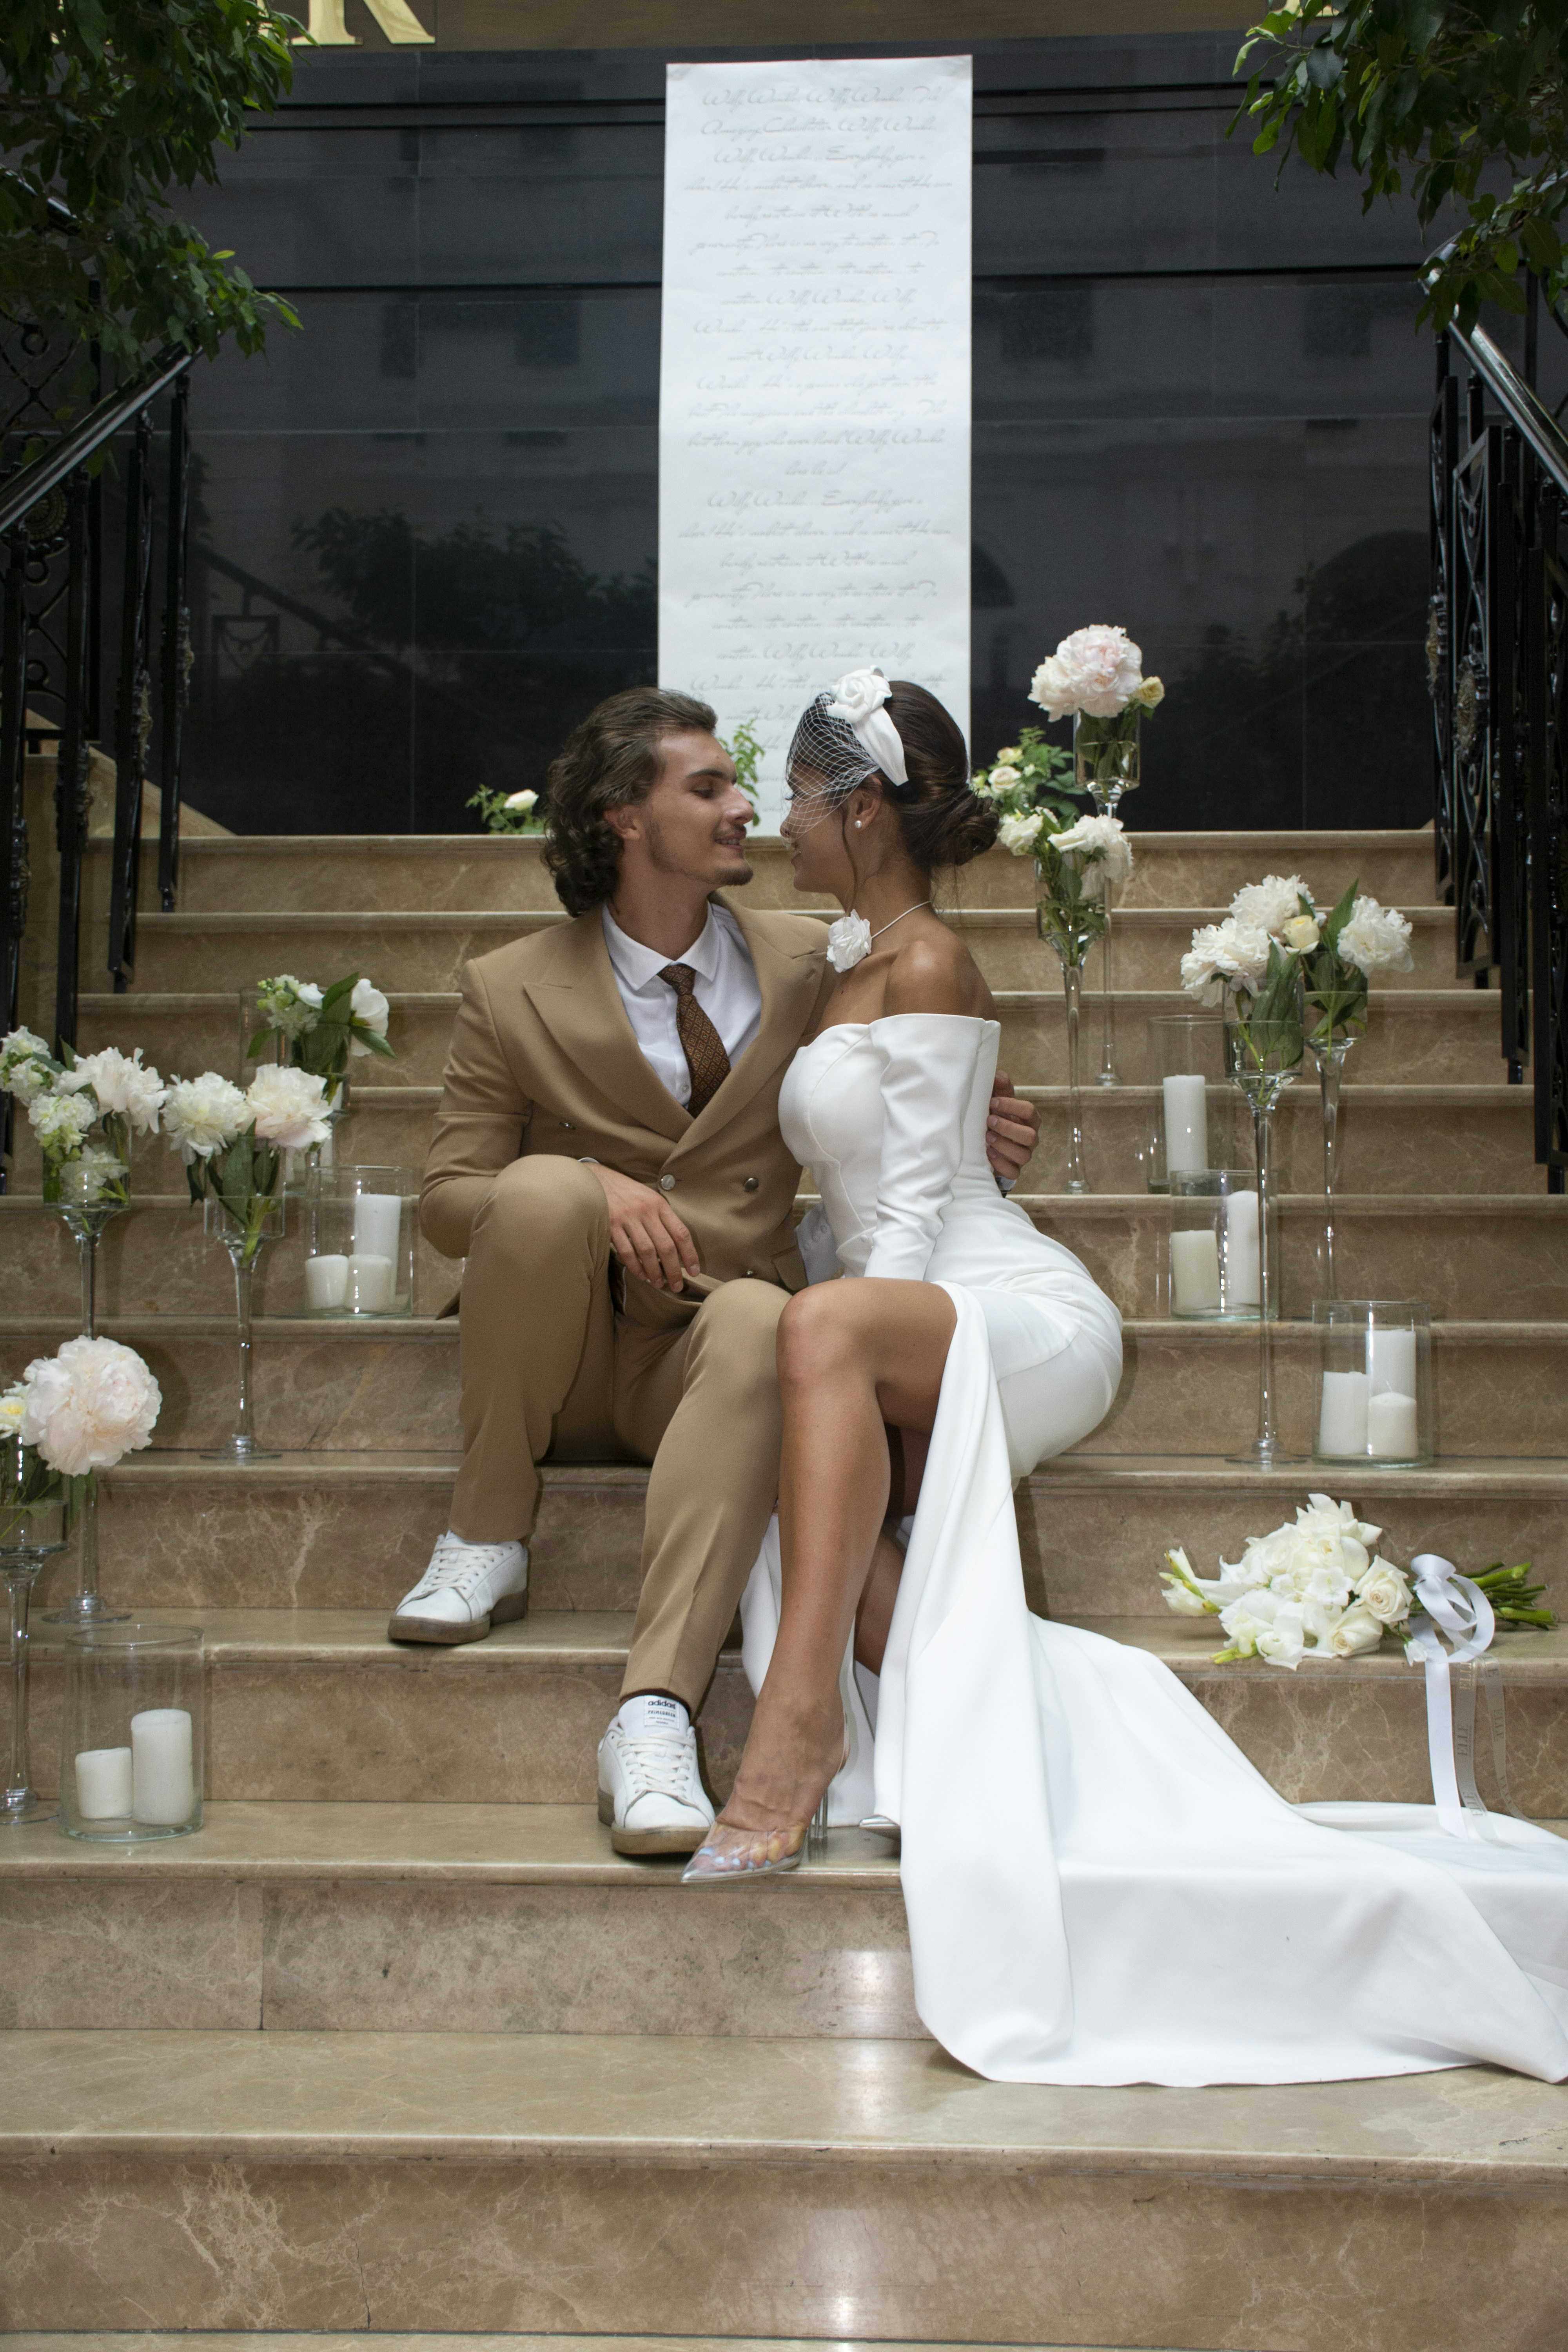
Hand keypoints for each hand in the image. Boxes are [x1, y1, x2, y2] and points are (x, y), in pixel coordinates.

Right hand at [583, 1163, 700, 1291]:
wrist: (597, 1179)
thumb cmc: (626, 1192)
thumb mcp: (649, 1198)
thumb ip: (662, 1218)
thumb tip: (677, 1246)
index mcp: (659, 1204)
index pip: (681, 1233)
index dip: (690, 1255)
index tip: (694, 1272)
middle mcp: (646, 1211)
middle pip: (666, 1246)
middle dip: (674, 1270)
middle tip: (677, 1285)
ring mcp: (628, 1218)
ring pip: (647, 1251)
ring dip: (655, 1271)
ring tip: (659, 1284)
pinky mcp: (611, 1225)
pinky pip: (626, 1251)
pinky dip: (635, 1266)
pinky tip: (640, 1275)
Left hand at [986, 1065, 1037, 1184]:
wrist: (988, 1140)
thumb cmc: (996, 1115)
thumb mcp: (997, 1099)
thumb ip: (1000, 1087)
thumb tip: (998, 1075)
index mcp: (1029, 1119)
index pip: (1029, 1111)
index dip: (1011, 1106)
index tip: (992, 1101)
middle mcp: (1031, 1137)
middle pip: (1029, 1135)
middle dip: (1008, 1128)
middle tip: (989, 1120)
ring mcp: (1024, 1155)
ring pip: (1023, 1155)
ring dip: (1004, 1146)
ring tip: (987, 1138)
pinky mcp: (1014, 1169)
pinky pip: (1013, 1172)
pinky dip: (1000, 1164)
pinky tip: (988, 1154)